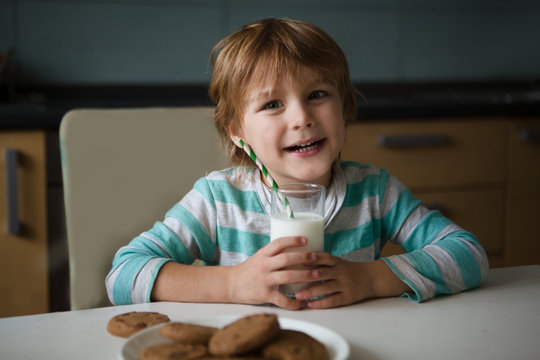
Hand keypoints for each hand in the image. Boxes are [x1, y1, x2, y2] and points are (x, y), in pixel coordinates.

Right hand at [227, 236, 317, 309]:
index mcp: (264, 254)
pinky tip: (303, 303)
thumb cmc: (248, 270)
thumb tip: (295, 248)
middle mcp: (265, 265)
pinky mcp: (265, 295)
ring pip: (288, 276)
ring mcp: (265, 280)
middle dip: (304, 257)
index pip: (279, 243)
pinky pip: (283, 300)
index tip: (306, 239)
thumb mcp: (259, 257)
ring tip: (316, 275)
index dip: (293, 240)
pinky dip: (295, 303)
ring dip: (305, 276)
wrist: (230, 284)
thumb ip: (274, 254)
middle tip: (316, 257)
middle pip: (287, 258)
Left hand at [293, 255, 410, 308]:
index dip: (313, 258)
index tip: (300, 260)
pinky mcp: (348, 296)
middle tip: (291, 280)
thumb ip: (320, 262)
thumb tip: (295, 260)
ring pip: (326, 288)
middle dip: (306, 277)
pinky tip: (311, 304)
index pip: (324, 257)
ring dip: (311, 292)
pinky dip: (321, 303)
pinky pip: (333, 300)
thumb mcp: (336, 262)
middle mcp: (340, 272)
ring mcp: (345, 284)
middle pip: (323, 273)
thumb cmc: (347, 269)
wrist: (371, 278)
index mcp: (336, 261)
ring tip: (298, 296)